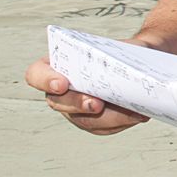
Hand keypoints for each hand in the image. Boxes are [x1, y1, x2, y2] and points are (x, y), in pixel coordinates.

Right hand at [25, 56, 149, 135]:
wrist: (136, 64)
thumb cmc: (120, 53)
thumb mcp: (118, 48)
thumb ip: (114, 57)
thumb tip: (126, 72)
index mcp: (55, 66)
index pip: (36, 74)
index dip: (45, 80)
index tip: (62, 84)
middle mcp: (59, 91)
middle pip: (59, 103)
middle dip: (79, 104)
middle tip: (97, 104)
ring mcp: (74, 109)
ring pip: (84, 120)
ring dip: (109, 118)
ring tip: (134, 112)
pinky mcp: (92, 121)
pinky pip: (102, 127)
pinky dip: (122, 122)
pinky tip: (139, 115)